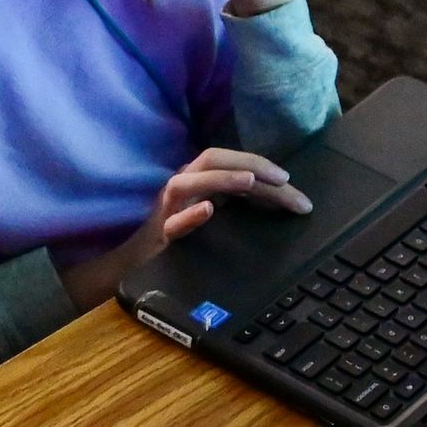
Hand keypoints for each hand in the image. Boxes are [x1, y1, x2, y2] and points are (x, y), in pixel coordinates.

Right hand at [62, 149, 312, 307]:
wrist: (136, 266)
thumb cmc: (179, 237)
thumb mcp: (212, 211)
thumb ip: (238, 200)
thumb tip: (282, 197)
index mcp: (197, 179)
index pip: (230, 160)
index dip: (260, 164)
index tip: (289, 181)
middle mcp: (181, 185)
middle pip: (211, 160)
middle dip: (248, 164)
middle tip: (282, 180)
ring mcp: (166, 209)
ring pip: (187, 183)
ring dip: (220, 179)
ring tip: (249, 182)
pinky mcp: (157, 235)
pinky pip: (171, 224)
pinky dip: (189, 216)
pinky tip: (207, 211)